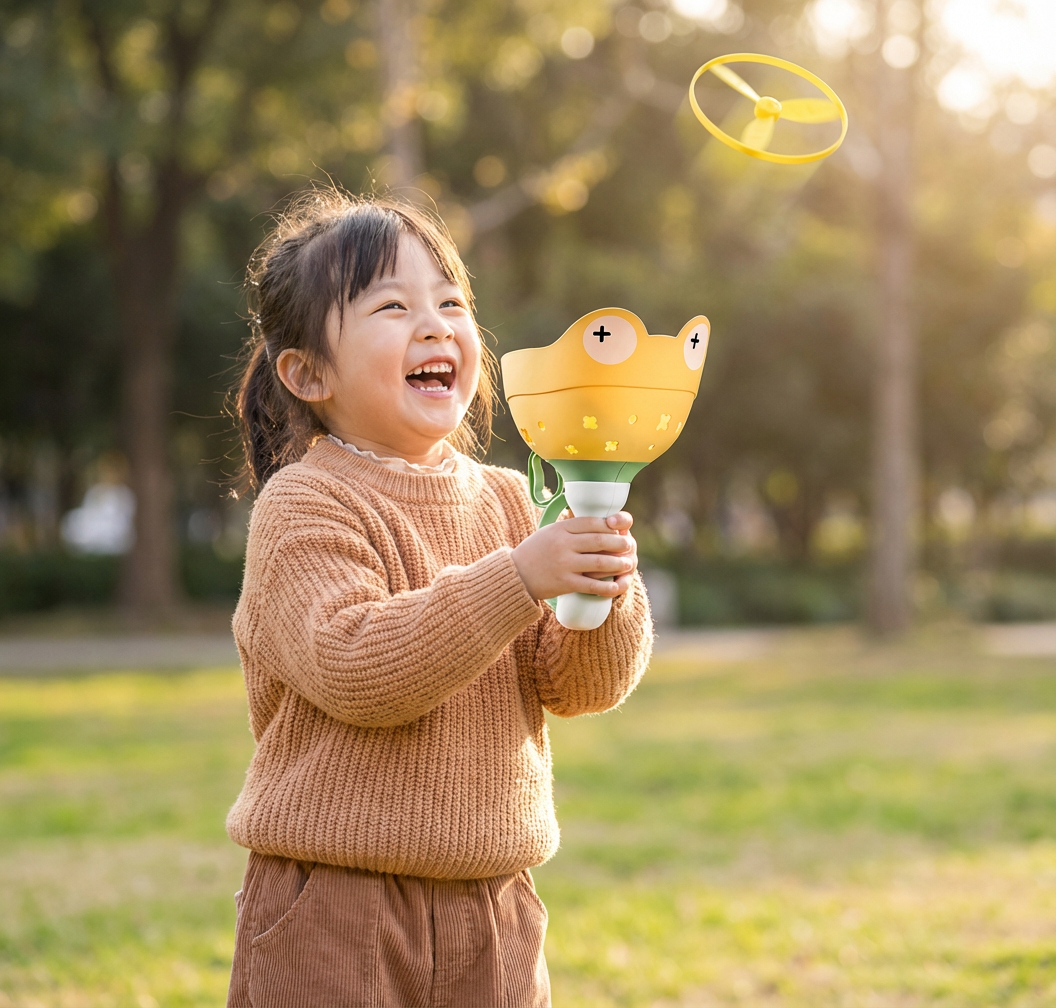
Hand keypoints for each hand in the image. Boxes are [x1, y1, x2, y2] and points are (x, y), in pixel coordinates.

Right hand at [512, 511, 637, 600]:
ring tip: (628, 563)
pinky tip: (618, 585)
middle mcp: (563, 544)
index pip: (591, 522)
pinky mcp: (565, 583)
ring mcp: (564, 564)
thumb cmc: (535, 552)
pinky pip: (592, 585)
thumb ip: (571, 527)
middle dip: (620, 542)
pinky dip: (608, 586)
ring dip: (619, 563)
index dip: (611, 523)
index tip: (623, 526)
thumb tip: (601, 523)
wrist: (515, 575)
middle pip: (599, 540)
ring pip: (599, 562)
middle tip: (630, 545)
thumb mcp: (549, 531)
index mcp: (560, 528)